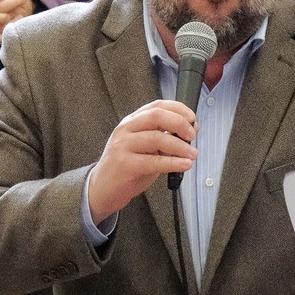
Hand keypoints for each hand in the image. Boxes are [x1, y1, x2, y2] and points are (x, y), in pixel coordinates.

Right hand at [86, 100, 196, 222]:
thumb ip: (165, 137)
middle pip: (156, 116)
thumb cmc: (127, 167)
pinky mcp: (124, 164)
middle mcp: (126, 130)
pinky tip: (184, 165)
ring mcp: (123, 146)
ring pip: (156, 138)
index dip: (178, 109)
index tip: (192, 118)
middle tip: (192, 135)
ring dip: (180, 146)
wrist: (102, 188)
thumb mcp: (146, 147)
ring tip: (192, 154)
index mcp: (132, 122)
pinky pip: (154, 161)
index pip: (157, 106)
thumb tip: (192, 129)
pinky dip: (173, 163)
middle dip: (180, 123)